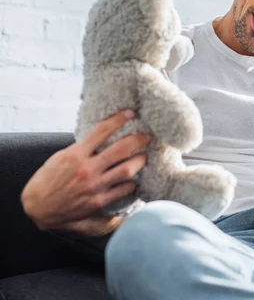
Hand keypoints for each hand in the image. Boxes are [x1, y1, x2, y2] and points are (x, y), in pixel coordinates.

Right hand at [21, 110, 149, 232]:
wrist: (37, 208)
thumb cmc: (47, 181)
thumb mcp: (60, 157)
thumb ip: (82, 148)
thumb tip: (101, 138)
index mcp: (75, 154)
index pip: (102, 131)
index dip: (119, 119)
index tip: (130, 113)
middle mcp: (87, 169)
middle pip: (121, 149)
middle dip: (138, 140)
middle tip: (147, 136)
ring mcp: (94, 186)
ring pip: (126, 170)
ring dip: (140, 161)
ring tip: (144, 156)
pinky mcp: (98, 202)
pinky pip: (123, 190)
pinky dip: (131, 184)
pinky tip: (134, 180)